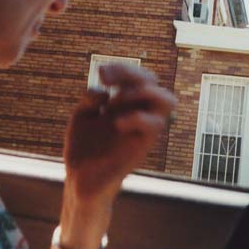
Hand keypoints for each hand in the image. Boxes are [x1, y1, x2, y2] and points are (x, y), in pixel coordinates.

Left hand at [63, 63, 176, 204]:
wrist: (80, 180)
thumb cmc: (83, 148)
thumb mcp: (81, 116)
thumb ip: (90, 98)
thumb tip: (106, 94)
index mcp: (124, 104)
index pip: (136, 76)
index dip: (122, 68)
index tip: (101, 73)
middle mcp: (137, 113)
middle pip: (153, 81)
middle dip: (131, 73)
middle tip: (107, 80)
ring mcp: (142, 129)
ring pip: (168, 101)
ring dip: (143, 92)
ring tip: (117, 100)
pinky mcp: (143, 146)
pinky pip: (156, 125)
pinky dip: (137, 117)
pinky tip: (116, 123)